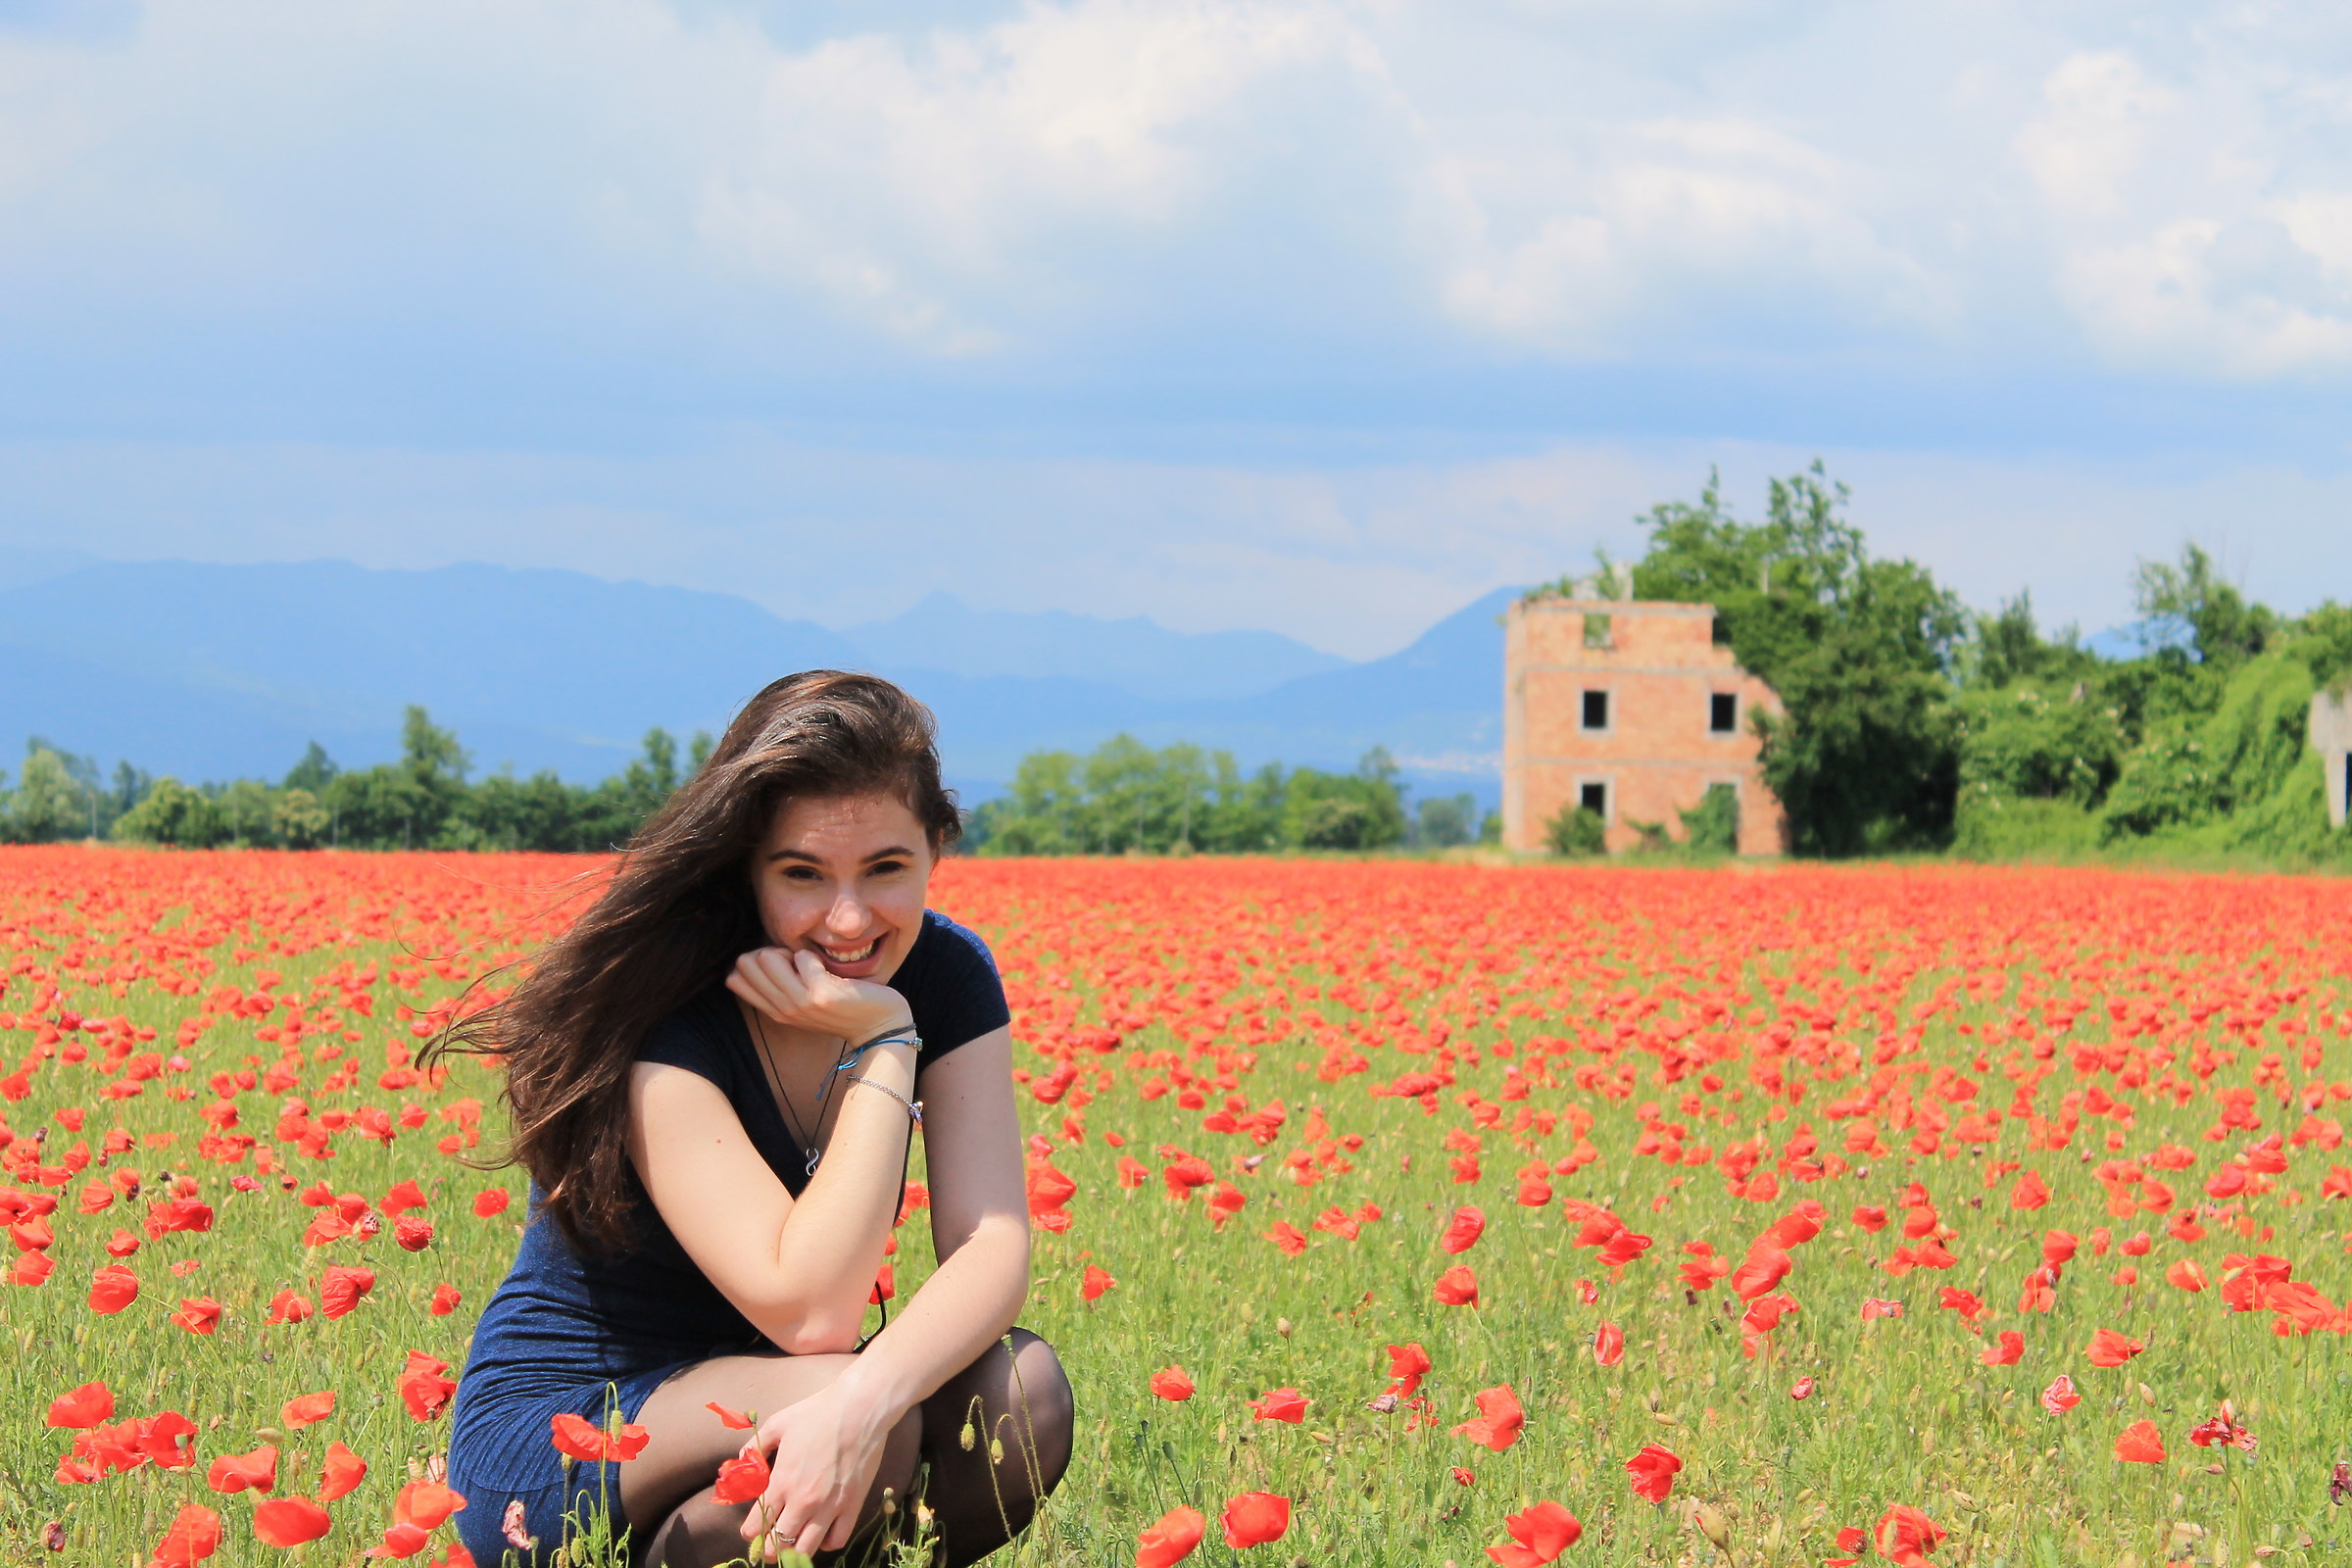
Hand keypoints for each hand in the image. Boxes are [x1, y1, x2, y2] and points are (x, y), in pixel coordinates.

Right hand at [728, 947, 911, 1046]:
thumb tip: (759, 955)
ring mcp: (800, 1003)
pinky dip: (813, 955)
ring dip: (789, 951)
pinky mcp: (821, 995)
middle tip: (797, 963)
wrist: (878, 1026)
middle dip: (770, 952)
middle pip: (746, 963)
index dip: (755, 962)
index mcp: (775, 1011)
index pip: (733, 978)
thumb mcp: (804, 1001)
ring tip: (809, 964)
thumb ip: (780, 984)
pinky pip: (802, 957)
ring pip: (765, 957)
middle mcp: (782, 1010)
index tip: (782, 967)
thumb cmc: (844, 1006)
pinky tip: (827, 969)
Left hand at [741, 1382, 895, 1560]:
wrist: (859, 1409)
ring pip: (806, 1549)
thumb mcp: (777, 1424)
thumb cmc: (817, 1413)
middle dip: (769, 1548)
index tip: (751, 1530)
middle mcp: (803, 1501)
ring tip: (793, 1542)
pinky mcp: (852, 1506)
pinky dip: (825, 1543)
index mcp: (781, 1482)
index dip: (750, 1532)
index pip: (757, 1525)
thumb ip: (755, 1447)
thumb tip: (742, 1461)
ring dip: (795, 1550)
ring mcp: (829, 1507)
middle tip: (769, 1543)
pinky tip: (821, 1533)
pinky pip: (836, 1540)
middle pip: (778, 1544)